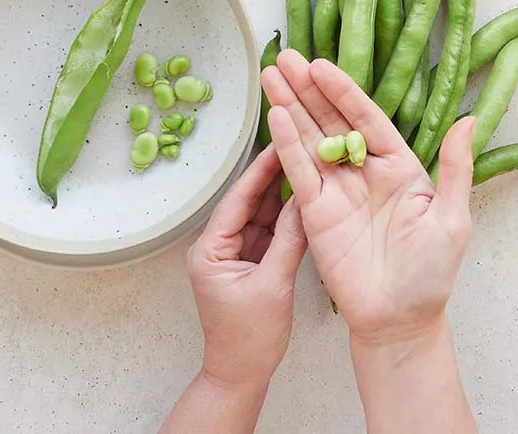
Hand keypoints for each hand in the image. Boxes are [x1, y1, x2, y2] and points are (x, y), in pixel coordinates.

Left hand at [185, 146, 307, 386]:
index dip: (259, 171)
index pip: (237, 200)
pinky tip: (305, 197)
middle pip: (248, 202)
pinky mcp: (251, 262)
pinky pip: (270, 232)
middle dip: (273, 176)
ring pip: (261, 215)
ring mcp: (235, 254)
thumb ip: (290, 241)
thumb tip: (307, 201)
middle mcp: (218, 246)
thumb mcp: (273, 285)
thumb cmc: (249, 338)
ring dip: (282, 194)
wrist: (241, 374)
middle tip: (298, 145)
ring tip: (307, 163)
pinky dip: (287, 218)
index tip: (280, 143)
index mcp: (210, 249)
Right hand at [262, 50, 475, 345]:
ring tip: (269, 74)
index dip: (344, 91)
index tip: (322, 65)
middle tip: (284, 57)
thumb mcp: (452, 217)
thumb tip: (469, 120)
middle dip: (307, 89)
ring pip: (309, 140)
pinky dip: (286, 145)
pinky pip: (298, 173)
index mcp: (399, 167)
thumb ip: (456, 167)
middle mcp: (364, 172)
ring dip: (289, 107)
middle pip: (331, 121)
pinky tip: (275, 116)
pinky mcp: (315, 213)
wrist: (399, 320)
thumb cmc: (431, 273)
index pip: (367, 118)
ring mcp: (337, 191)